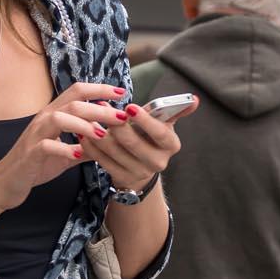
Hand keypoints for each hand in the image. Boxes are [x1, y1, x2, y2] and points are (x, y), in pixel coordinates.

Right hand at [0, 82, 132, 209]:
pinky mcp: (30, 153)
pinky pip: (47, 145)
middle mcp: (44, 119)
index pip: (77, 92)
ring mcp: (35, 135)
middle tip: (122, 117)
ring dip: (84, 125)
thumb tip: (113, 141)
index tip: (121, 92)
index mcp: (53, 115)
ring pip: (60, 118)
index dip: (99, 89)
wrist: (6, 183)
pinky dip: (64, 148)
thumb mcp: (67, 154)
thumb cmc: (36, 165)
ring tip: (103, 135)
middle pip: (74, 103)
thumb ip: (87, 146)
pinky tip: (79, 153)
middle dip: (100, 108)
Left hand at [81, 96, 196, 192]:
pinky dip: (93, 148)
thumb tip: (195, 99)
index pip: (160, 133)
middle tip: (101, 108)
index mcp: (171, 145)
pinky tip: (84, 135)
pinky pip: (104, 162)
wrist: (141, 168)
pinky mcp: (122, 179)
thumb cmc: (149, 137)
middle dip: (116, 125)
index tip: (130, 107)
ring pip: (115, 152)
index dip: (145, 120)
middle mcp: (158, 162)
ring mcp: (140, 173)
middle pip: (134, 143)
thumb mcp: (162, 124)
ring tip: (89, 118)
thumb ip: (174, 110)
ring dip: (100, 134)